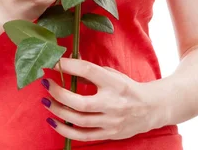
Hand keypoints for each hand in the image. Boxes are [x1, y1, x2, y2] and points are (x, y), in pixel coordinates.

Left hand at [39, 57, 159, 141]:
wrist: (150, 108)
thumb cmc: (127, 87)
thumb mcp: (112, 74)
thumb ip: (91, 71)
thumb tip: (68, 60)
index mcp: (114, 83)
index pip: (89, 71)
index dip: (69, 66)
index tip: (54, 62)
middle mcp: (113, 103)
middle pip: (81, 102)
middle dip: (59, 93)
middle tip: (46, 84)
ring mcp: (111, 121)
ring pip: (79, 121)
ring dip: (58, 111)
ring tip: (46, 101)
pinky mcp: (109, 134)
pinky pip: (84, 136)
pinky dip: (66, 130)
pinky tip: (54, 122)